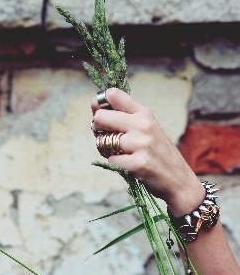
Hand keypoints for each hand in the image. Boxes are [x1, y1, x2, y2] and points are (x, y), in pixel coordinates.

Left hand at [91, 88, 204, 216]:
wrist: (179, 179)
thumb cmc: (158, 152)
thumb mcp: (148, 127)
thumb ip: (126, 117)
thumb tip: (96, 110)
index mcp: (144, 113)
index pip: (113, 95)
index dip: (99, 102)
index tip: (97, 111)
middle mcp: (142, 125)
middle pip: (101, 117)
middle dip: (97, 127)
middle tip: (105, 135)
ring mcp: (141, 144)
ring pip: (103, 141)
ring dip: (106, 148)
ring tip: (120, 152)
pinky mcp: (138, 164)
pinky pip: (111, 159)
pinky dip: (116, 163)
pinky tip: (128, 164)